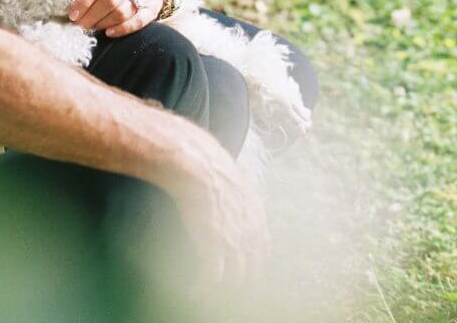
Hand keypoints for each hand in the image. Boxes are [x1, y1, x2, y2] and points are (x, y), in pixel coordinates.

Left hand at [69, 0, 164, 37]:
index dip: (84, 0)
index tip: (73, 14)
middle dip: (91, 15)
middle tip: (80, 24)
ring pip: (121, 12)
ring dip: (103, 23)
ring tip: (93, 27)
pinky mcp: (151, 9)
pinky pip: (137, 22)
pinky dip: (122, 29)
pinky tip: (109, 33)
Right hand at [168, 131, 269, 287]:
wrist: (197, 164)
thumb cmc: (208, 164)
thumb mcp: (232, 178)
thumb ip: (236, 194)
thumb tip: (226, 195)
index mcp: (256, 215)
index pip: (262, 249)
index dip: (253, 262)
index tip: (242, 270)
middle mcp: (250, 232)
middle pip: (252, 268)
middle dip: (241, 280)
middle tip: (226, 288)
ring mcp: (234, 243)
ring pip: (234, 278)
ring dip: (221, 289)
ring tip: (207, 292)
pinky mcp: (214, 249)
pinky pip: (212, 279)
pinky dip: (202, 287)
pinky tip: (194, 289)